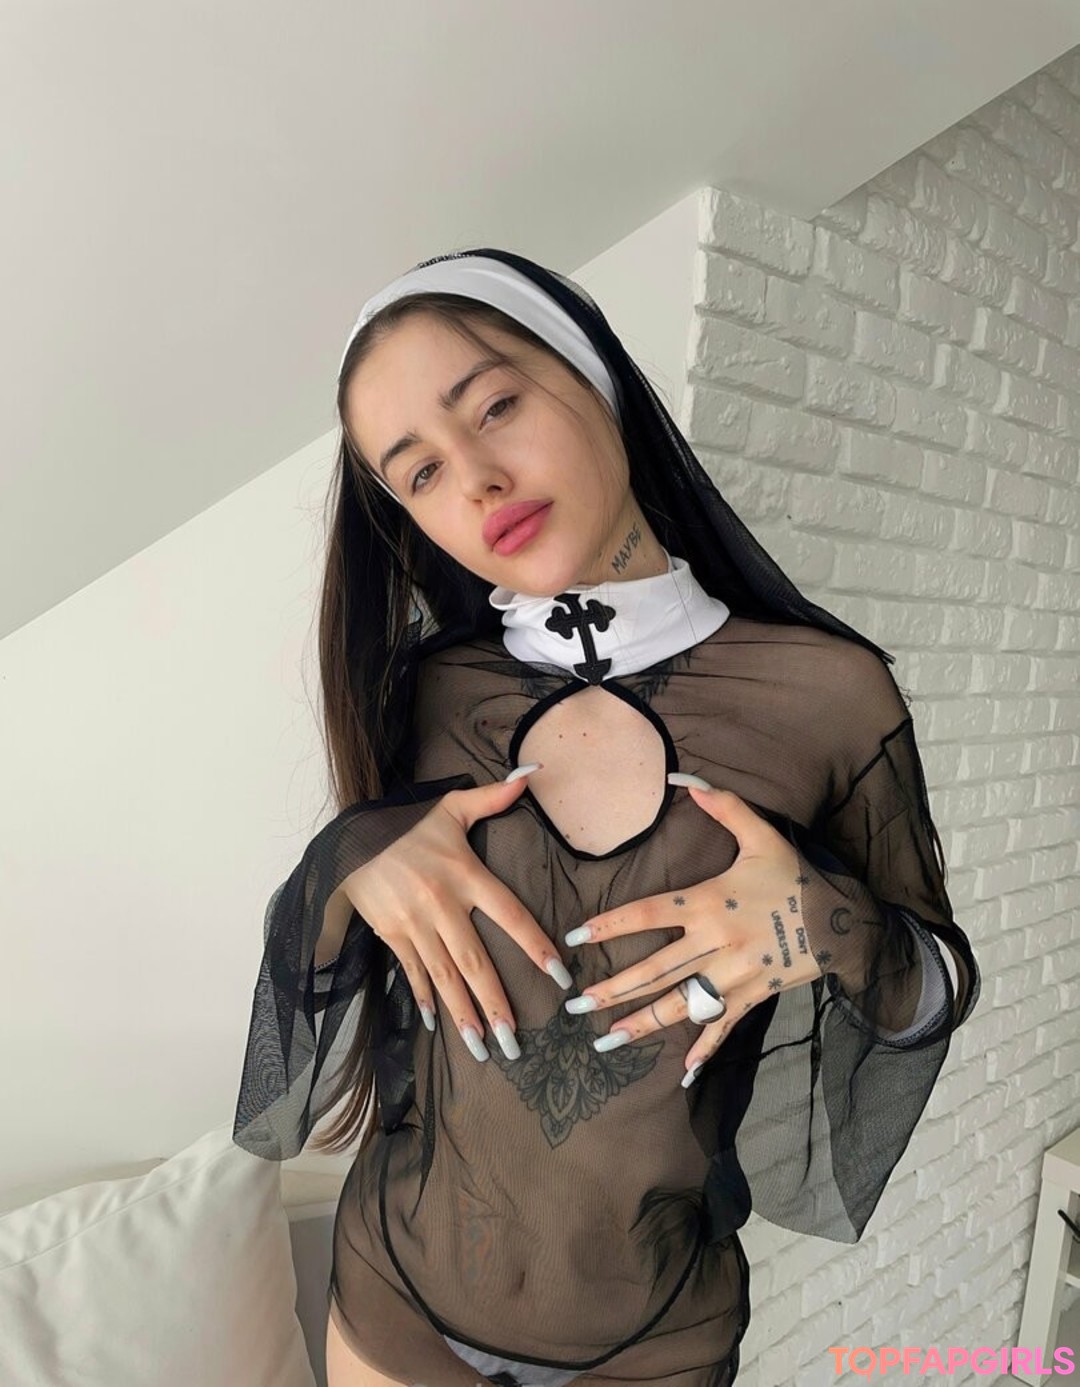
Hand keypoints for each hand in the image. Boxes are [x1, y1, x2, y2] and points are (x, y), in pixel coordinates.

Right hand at [340, 768, 573, 1064]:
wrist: (350, 836)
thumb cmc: (408, 825)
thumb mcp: (451, 807)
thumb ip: (494, 796)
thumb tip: (533, 772)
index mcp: (465, 874)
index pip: (510, 914)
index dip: (535, 945)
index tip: (560, 975)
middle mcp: (442, 904)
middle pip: (475, 961)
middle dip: (495, 1004)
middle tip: (515, 1042)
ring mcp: (415, 923)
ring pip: (444, 976)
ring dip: (463, 1014)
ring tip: (483, 1048)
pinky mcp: (391, 933)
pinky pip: (414, 971)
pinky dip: (426, 998)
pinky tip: (439, 1024)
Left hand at [560, 777, 825, 1086]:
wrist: (841, 922)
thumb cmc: (793, 878)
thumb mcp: (761, 835)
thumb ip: (723, 805)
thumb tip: (683, 778)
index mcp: (710, 903)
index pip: (649, 914)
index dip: (612, 925)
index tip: (576, 938)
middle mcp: (716, 943)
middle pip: (655, 969)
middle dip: (613, 989)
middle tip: (574, 1006)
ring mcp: (734, 975)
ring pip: (680, 1004)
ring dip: (641, 1023)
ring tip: (605, 1040)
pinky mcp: (752, 996)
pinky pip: (723, 1025)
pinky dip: (704, 1048)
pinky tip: (681, 1072)